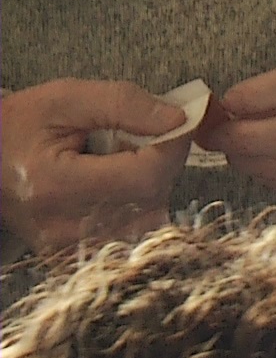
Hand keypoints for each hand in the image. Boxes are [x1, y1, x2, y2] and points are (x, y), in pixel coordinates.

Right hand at [0, 79, 191, 251]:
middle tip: (132, 141)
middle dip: (158, 164)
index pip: (145, 176)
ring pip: (150, 221)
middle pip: (153, 200)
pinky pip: (133, 235)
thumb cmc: (15, 128)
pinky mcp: (79, 258)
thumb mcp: (61, 100)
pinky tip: (110, 189)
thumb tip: (176, 119)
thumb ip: (120, 103)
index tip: (173, 125)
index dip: (171, 148)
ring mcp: (74, 249)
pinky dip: (135, 208)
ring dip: (148, 187)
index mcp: (56, 184)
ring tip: (115, 165)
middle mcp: (67, 227)